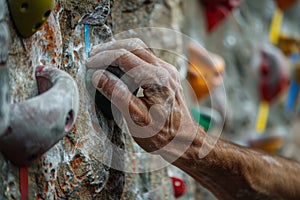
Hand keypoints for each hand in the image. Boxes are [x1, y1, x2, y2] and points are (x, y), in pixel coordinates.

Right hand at [86, 38, 199, 155]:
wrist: (184, 140)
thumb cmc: (162, 135)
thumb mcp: (136, 119)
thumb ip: (118, 95)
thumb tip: (98, 76)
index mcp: (157, 79)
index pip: (125, 57)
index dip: (104, 58)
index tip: (89, 64)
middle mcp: (165, 70)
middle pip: (134, 46)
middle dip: (110, 48)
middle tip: (93, 57)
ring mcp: (168, 71)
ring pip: (140, 49)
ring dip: (120, 50)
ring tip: (102, 58)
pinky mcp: (167, 75)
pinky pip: (146, 58)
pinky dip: (129, 57)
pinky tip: (118, 67)